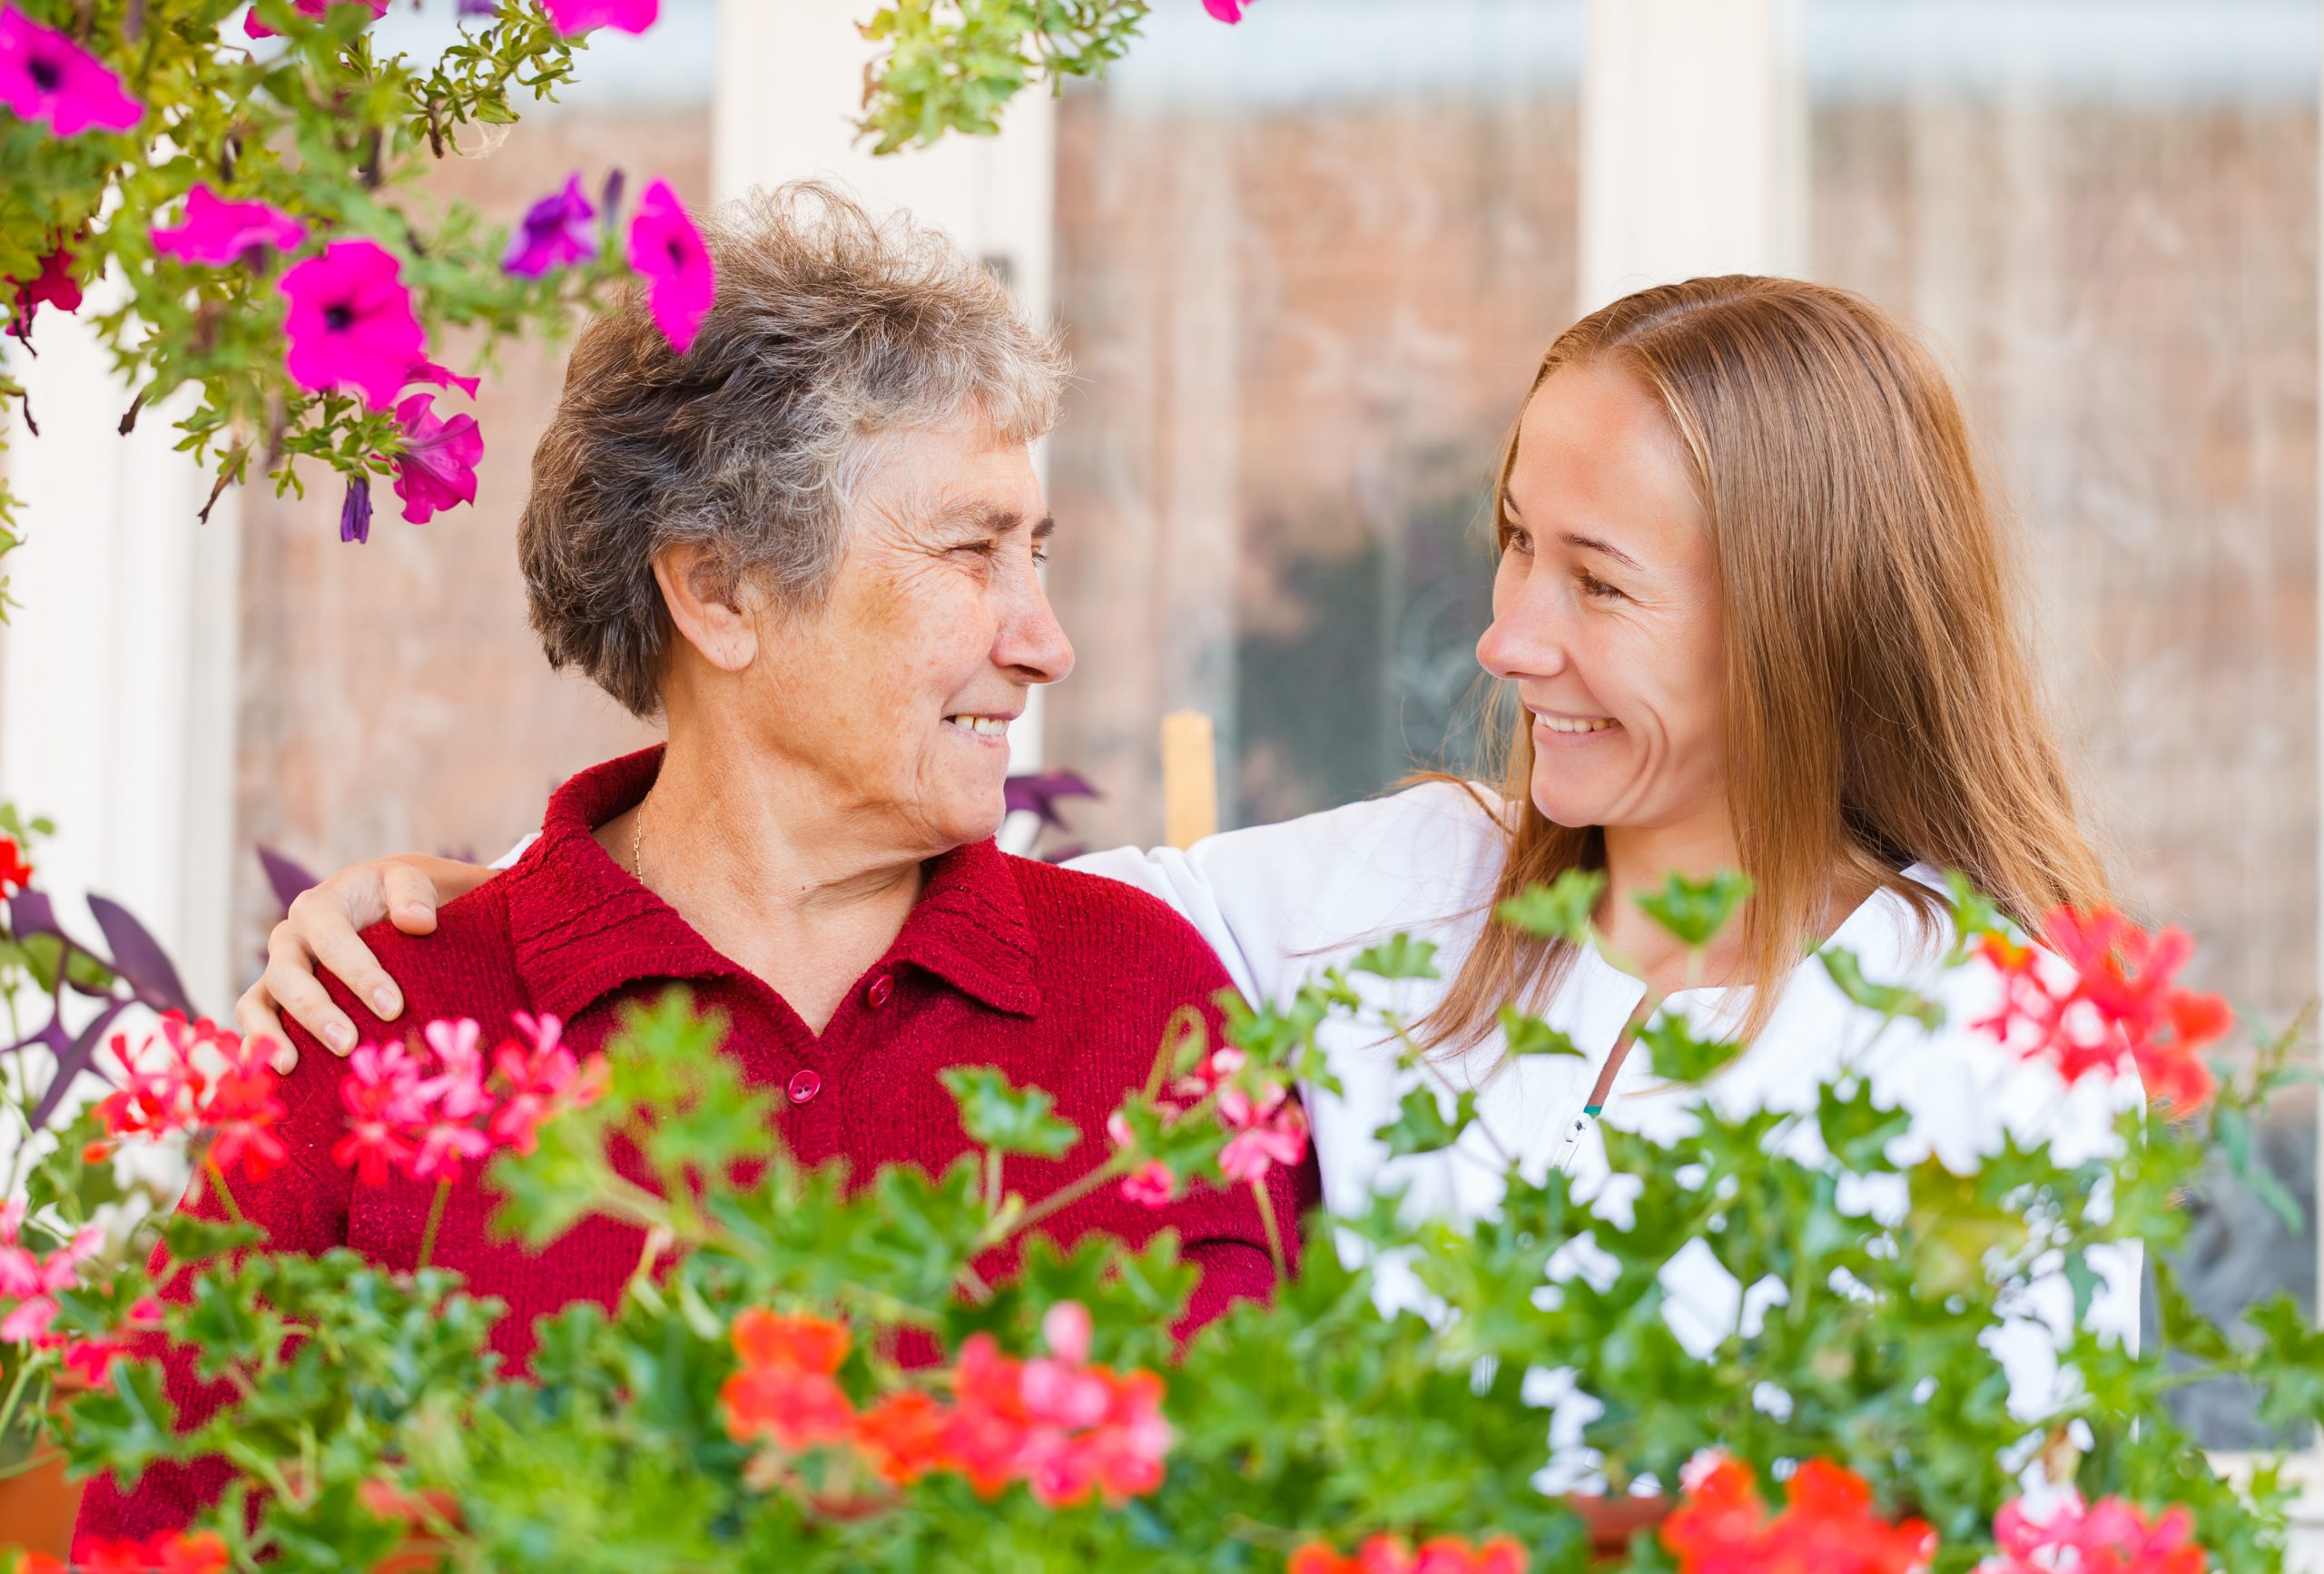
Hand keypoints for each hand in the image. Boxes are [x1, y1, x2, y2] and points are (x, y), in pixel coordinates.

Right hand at [236, 855, 494, 1071]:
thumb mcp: (409, 882)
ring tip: (291, 1065)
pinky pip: (253, 1021)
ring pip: (257, 1002)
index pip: (332, 940)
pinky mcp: (273, 999)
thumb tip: (419, 922)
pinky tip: (275, 1073)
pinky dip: (256, 1046)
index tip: (393, 1007)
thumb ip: (414, 894)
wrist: (382, 904)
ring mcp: (278, 970)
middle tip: (348, 1044)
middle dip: (316, 1012)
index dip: (359, 975)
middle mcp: (290, 939)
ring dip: (272, 1035)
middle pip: (287, 975)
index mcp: (319, 907)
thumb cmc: (398, 898)